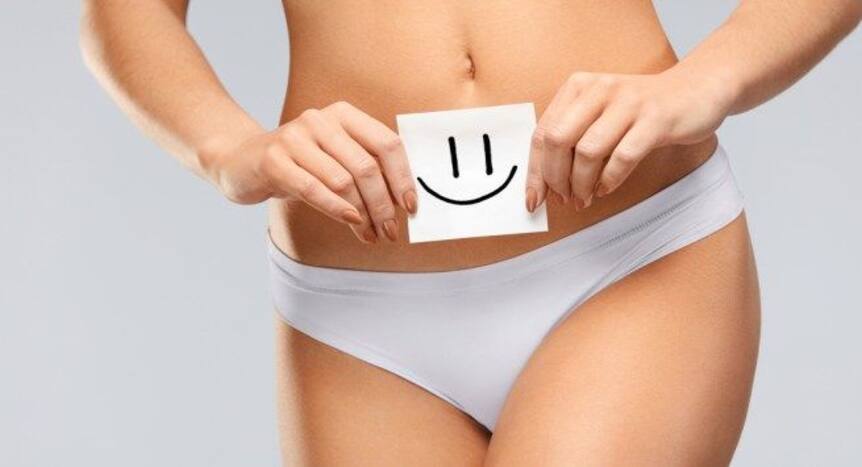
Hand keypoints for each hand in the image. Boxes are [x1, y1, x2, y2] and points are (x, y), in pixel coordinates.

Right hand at [205, 101, 417, 242]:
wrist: (242, 161)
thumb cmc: (300, 165)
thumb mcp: (335, 159)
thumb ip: (366, 170)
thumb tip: (403, 203)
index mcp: (344, 115)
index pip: (386, 144)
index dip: (402, 178)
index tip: (410, 207)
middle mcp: (321, 120)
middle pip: (366, 167)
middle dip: (383, 205)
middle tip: (391, 231)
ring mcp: (295, 137)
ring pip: (343, 181)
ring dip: (363, 214)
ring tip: (371, 235)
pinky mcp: (274, 159)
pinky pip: (313, 188)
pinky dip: (337, 209)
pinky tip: (352, 223)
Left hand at [525, 68, 732, 211]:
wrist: (697, 90)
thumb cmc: (640, 110)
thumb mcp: (600, 114)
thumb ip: (572, 138)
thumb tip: (546, 183)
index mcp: (578, 86)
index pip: (543, 132)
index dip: (535, 171)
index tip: (534, 199)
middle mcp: (599, 89)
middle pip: (559, 140)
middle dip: (556, 178)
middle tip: (564, 200)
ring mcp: (628, 102)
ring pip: (588, 151)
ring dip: (582, 184)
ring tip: (584, 199)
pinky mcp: (655, 119)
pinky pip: (622, 157)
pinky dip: (610, 180)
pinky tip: (606, 189)